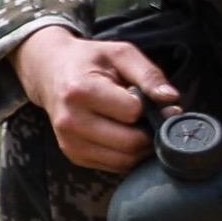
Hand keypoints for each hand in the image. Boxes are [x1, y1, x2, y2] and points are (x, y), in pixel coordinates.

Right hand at [16, 28, 173, 173]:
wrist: (49, 72)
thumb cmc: (89, 61)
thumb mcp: (121, 54)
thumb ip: (149, 75)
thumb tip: (171, 99)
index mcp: (80, 91)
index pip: (133, 112)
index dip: (149, 106)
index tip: (151, 98)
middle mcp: (71, 121)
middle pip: (131, 142)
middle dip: (150, 131)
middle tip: (152, 115)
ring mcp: (70, 142)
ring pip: (125, 160)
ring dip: (142, 146)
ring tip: (139, 123)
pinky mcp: (74, 155)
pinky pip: (116, 166)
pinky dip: (129, 154)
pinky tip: (126, 133)